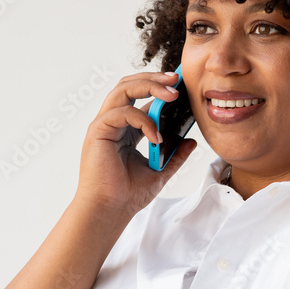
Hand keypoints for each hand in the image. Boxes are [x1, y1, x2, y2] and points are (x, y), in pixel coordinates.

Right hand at [75, 70, 197, 214]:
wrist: (111, 210)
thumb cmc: (127, 194)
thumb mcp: (160, 171)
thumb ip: (175, 155)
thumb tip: (191, 140)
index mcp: (125, 129)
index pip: (139, 97)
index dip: (158, 87)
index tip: (180, 84)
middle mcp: (112, 123)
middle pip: (129, 85)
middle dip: (153, 78)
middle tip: (176, 79)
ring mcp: (104, 125)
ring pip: (122, 90)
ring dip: (149, 87)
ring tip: (172, 95)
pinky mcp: (98, 131)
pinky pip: (122, 113)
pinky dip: (143, 121)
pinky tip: (157, 137)